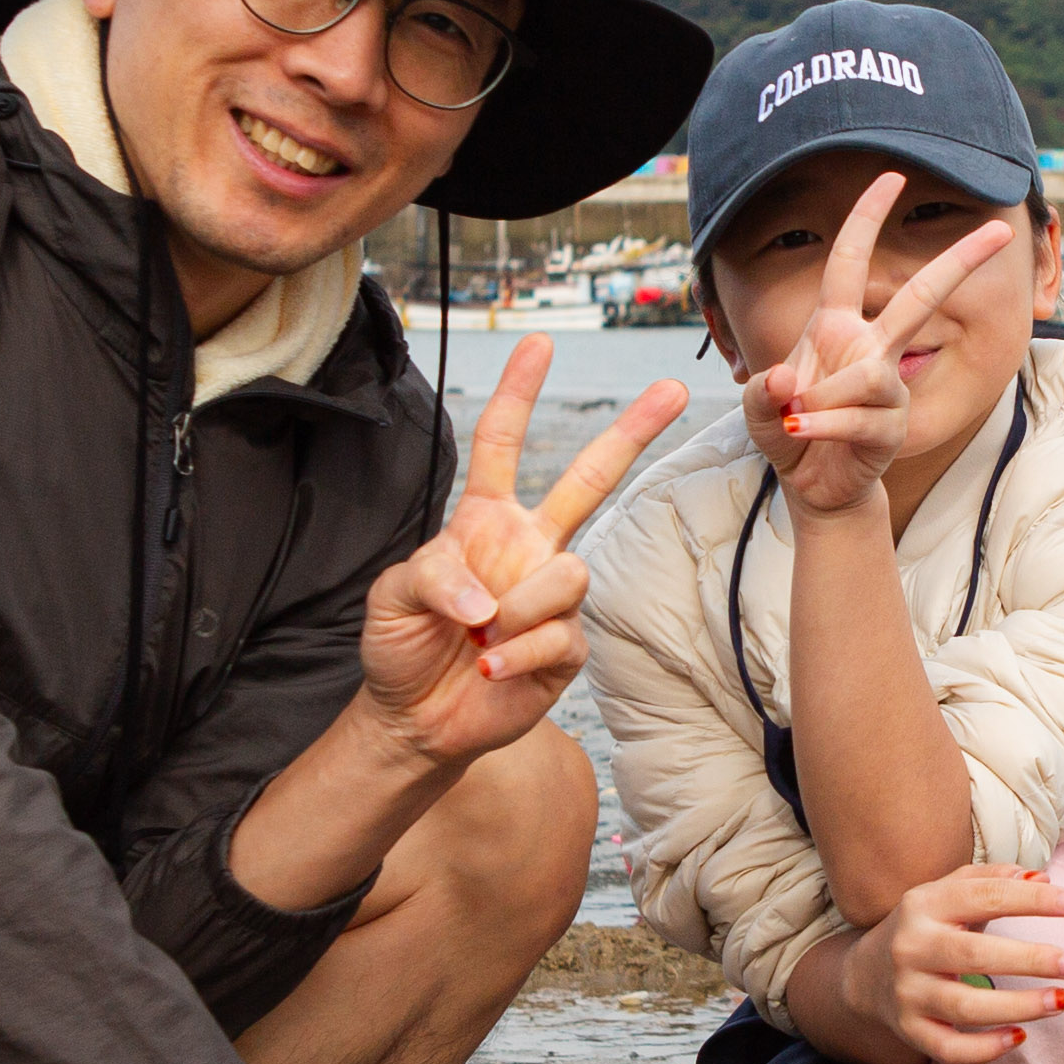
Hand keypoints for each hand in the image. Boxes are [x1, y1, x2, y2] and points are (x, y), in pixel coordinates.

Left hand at [354, 336, 685, 767]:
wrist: (415, 719)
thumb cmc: (401, 647)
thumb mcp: (392, 595)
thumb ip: (432, 575)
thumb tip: (489, 599)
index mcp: (484, 522)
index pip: (502, 445)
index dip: (517, 393)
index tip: (538, 344)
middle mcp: (528, 549)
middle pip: (589, 480)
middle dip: (631, 433)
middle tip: (671, 390)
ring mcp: (553, 599)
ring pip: (571, 574)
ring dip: (519, 611)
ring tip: (480, 641)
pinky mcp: (568, 649)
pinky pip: (560, 637)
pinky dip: (516, 657)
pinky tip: (488, 671)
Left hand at [744, 173, 1020, 521]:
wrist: (813, 484)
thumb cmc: (790, 430)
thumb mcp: (760, 408)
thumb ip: (761, 392)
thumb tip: (786, 379)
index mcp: (836, 326)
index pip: (850, 260)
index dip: (867, 217)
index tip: (892, 177)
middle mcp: (869, 348)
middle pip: (923, 297)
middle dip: (961, 261)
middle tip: (1001, 229)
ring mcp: (887, 386)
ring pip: (870, 375)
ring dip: (824, 399)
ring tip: (797, 419)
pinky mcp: (892, 424)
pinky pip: (859, 418)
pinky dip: (822, 426)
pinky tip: (803, 433)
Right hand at [842, 862, 1063, 1063]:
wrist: (865, 975)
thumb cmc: (926, 927)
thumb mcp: (948, 893)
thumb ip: (993, 881)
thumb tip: (1043, 878)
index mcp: (925, 904)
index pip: (984, 897)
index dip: (1033, 900)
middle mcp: (912, 947)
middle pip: (975, 954)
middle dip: (1032, 959)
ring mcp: (908, 993)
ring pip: (965, 1006)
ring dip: (1019, 1006)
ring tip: (1062, 1001)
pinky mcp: (910, 1030)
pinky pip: (949, 1048)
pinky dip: (985, 1049)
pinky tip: (1019, 1038)